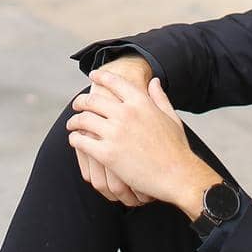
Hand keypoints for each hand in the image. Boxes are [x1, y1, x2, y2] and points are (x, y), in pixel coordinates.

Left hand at [67, 69, 220, 214]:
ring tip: (72, 124)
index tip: (93, 76)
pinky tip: (75, 140)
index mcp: (141, 102)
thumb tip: (153, 81)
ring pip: (83, 120)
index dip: (101, 77)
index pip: (114, 82)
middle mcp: (126, 113)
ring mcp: (115, 133)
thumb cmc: (177, 148)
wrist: (178, 175)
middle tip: (76, 105)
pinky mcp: (108, 154)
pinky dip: (75, 139)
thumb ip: (159, 97)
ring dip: (74, 121)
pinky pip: (82, 142)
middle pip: (93, 100)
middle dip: (81, 101)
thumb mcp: (170, 116)